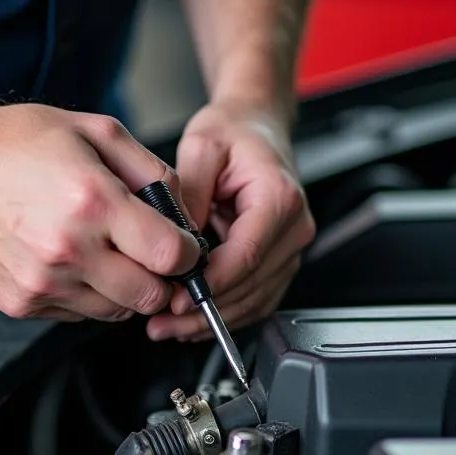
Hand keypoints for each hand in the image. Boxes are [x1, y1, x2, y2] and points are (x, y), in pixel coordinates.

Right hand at [0, 103, 199, 320]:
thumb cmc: (14, 144)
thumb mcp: (96, 132)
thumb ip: (151, 172)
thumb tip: (184, 214)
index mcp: (94, 203)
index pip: (172, 257)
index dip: (188, 254)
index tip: (182, 247)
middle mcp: (69, 250)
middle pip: (150, 297)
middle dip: (161, 280)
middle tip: (148, 256)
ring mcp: (43, 282)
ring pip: (116, 313)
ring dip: (123, 290)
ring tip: (104, 254)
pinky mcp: (22, 302)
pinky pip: (77, 315)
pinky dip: (86, 296)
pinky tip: (70, 262)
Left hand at [146, 102, 314, 341]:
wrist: (257, 126)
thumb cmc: (234, 132)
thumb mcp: (201, 148)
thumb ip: (187, 195)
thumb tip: (172, 240)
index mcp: (279, 199)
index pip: (246, 256)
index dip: (210, 285)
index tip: (175, 300)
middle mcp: (293, 229)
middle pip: (250, 287)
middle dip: (204, 312)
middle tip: (161, 324)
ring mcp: (291, 249)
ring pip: (254, 301)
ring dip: (211, 321)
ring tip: (169, 328)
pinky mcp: (281, 261)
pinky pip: (256, 299)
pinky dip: (225, 313)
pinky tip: (192, 322)